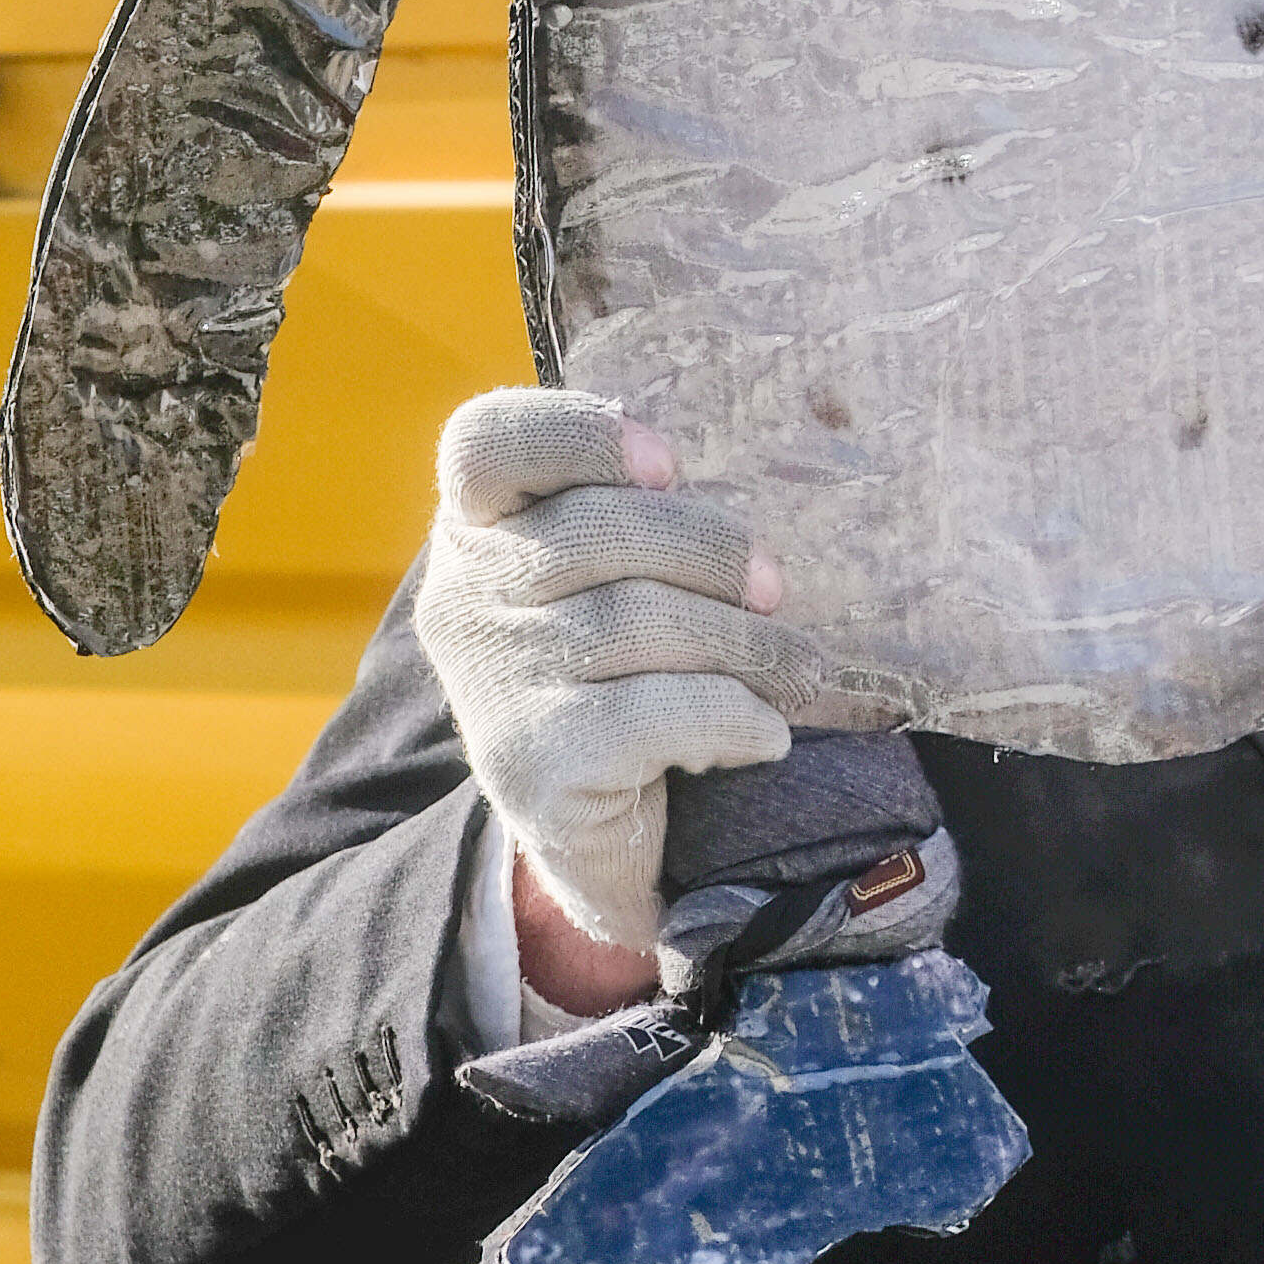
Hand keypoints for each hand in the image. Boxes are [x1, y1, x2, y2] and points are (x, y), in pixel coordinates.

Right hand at [412, 391, 805, 961]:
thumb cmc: (617, 674)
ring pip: (639, 622)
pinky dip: (733, 718)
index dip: (578, 435)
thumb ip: (640, 528)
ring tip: (798, 671)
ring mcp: (491, 682)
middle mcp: (465, 597)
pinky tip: (763, 734)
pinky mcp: (532, 763)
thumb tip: (749, 526)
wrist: (588, 828)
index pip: (488, 444)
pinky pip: (658, 713)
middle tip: (774, 589)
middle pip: (598, 531)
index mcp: (478, 527)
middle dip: (713, 553)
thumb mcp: (610, 583)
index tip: (665, 463)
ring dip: (747, 646)